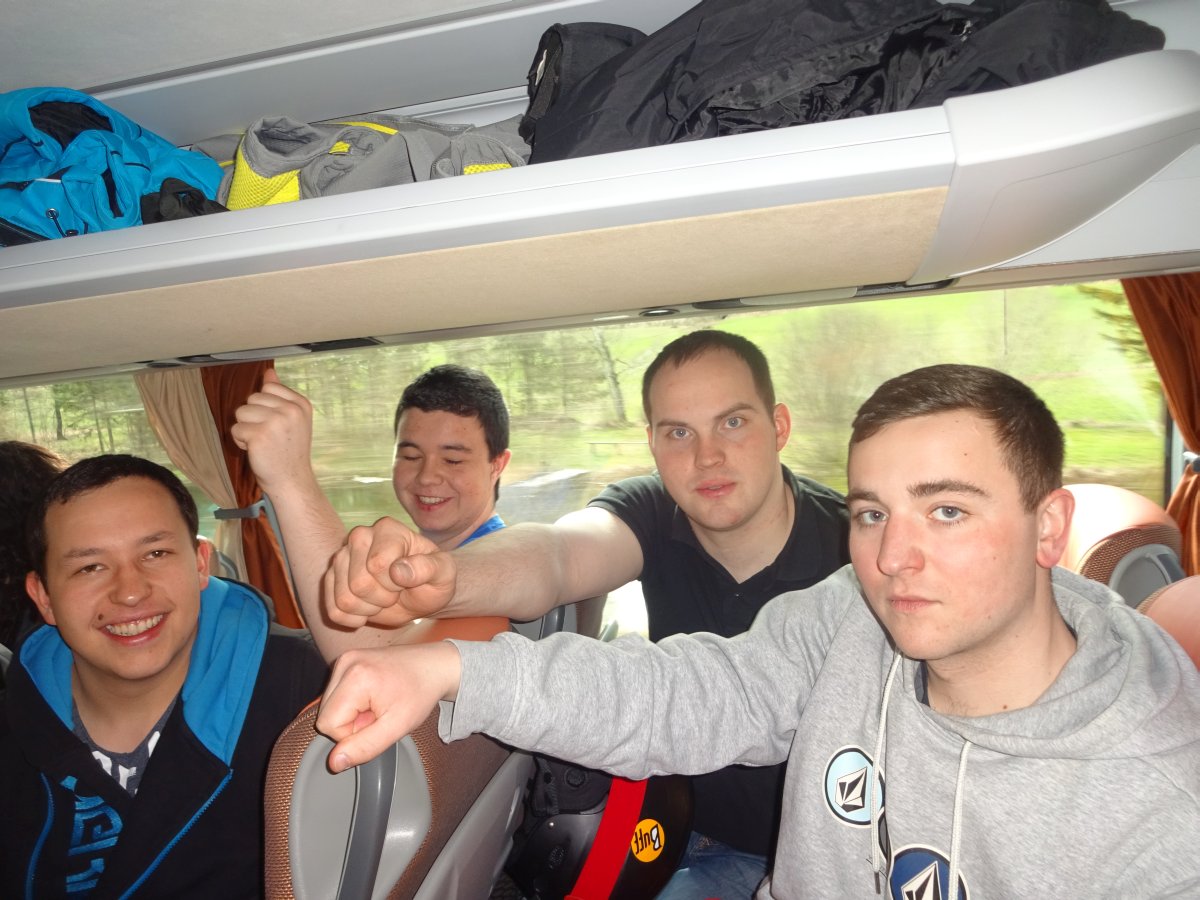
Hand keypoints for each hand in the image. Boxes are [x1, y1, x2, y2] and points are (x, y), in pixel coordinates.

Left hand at [230, 369, 315, 492]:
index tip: (277, 425)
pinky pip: (236, 429)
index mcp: (300, 404)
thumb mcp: (291, 419)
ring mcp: (276, 422)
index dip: (265, 407)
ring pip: (241, 412)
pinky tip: (256, 450)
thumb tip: (269, 372)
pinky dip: (241, 441)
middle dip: (254, 418)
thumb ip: (280, 394)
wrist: (291, 480)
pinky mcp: (259, 435)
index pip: (268, 388)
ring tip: (262, 443)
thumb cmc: (289, 450)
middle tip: (269, 437)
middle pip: (252, 399)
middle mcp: (291, 410)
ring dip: (246, 429)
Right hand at [316, 642, 461, 771]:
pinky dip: (353, 701)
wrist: (434, 666)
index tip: (377, 722)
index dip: (352, 733)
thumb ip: (364, 747)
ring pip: (328, 705)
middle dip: (351, 722)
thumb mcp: (398, 727)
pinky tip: (374, 696)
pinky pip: (336, 694)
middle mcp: (346, 663)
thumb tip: (334, 762)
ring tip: (378, 704)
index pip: (328, 724)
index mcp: (355, 676)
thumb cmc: (420, 693)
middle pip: (325, 714)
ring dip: (352, 713)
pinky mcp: (348, 660)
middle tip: (379, 713)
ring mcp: (346, 659)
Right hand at [323, 517, 456, 627]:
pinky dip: (354, 618)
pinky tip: (368, 609)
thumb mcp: (444, 573)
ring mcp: (341, 558)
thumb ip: (429, 568)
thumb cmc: (432, 580)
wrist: (418, 595)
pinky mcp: (331, 580)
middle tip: (395, 592)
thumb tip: (398, 571)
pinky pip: (334, 611)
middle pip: (359, 583)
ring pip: (345, 599)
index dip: (395, 583)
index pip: (377, 565)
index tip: (407, 580)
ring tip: (383, 598)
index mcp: (387, 529)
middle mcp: (359, 537)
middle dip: (382, 598)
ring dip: (369, 609)